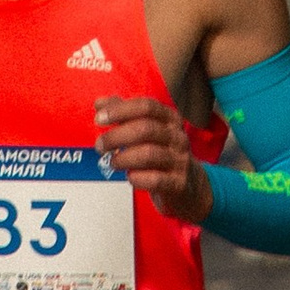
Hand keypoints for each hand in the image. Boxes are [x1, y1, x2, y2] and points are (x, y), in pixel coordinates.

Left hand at [95, 93, 211, 224]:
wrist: (190, 185)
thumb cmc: (162, 153)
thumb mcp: (147, 129)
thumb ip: (124, 114)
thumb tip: (100, 103)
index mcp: (170, 119)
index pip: (147, 106)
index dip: (121, 110)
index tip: (99, 118)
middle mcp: (177, 137)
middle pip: (146, 129)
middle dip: (117, 136)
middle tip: (100, 145)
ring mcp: (180, 160)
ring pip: (149, 154)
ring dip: (124, 158)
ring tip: (112, 162)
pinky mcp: (179, 183)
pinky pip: (155, 180)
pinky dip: (137, 178)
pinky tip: (130, 176)